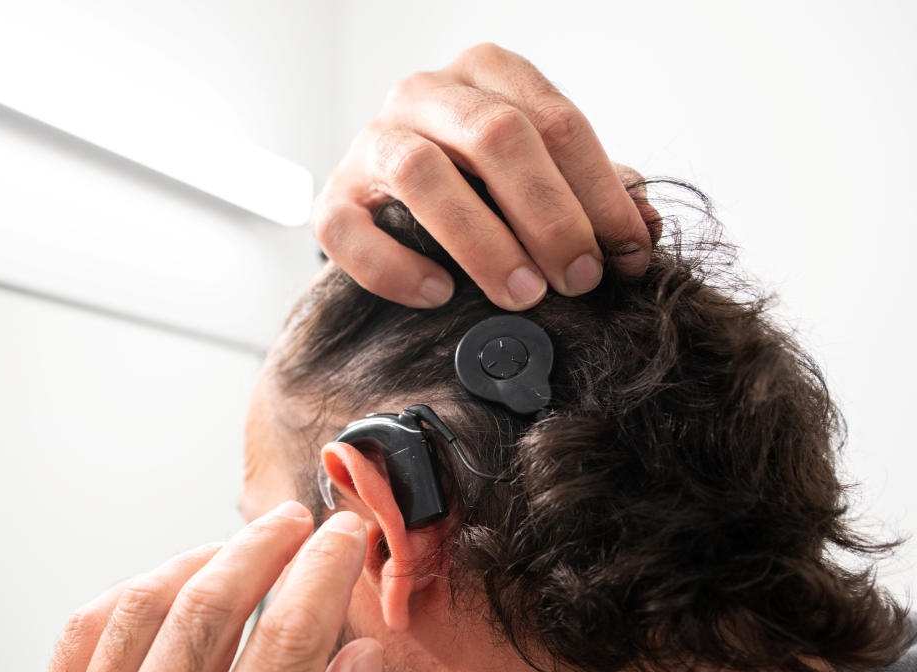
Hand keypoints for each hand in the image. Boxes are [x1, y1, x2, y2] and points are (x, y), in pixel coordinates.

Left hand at [0, 504, 387, 671]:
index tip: (344, 542)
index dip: (321, 579)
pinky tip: (165, 589)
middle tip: (297, 524)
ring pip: (139, 607)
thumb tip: (359, 669)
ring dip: (196, 560)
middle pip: (207, 608)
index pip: (283, 651)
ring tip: (239, 550)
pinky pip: (81, 636)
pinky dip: (129, 594)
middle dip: (262, 548)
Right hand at [314, 43, 659, 310]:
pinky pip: (349, 232)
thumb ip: (592, 196)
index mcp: (487, 73)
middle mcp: (425, 93)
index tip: (628, 254)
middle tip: (579, 278)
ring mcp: (371, 142)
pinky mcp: (332, 198)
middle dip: (548, 215)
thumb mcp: (542, 175)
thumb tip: (642, 233)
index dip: (600, 192)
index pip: (556, 121)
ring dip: (482, 241)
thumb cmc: (480, 186)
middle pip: (494, 136)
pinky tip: (440, 294)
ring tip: (522, 294)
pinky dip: (396, 268)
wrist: (390, 201)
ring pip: (420, 173)